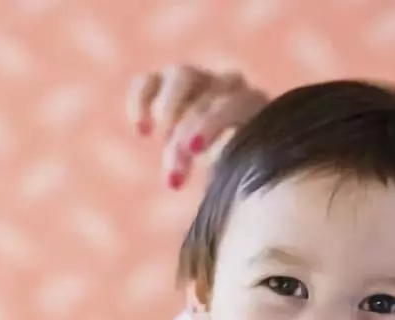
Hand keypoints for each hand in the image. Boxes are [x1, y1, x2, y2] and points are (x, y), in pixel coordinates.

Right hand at [127, 66, 268, 188]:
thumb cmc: (244, 167)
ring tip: (158, 138)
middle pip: (206, 94)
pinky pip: (149, 82)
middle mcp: (228, 85)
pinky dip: (140, 101)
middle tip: (180, 155)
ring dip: (167, 108)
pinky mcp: (166, 84)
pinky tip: (142, 132)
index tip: (193, 148)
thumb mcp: (248, 168)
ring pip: (181, 76)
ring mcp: (198, 80)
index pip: (235, 102)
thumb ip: (243, 162)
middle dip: (188, 128)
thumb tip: (239, 169)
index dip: (212, 122)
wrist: (231, 159)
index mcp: (254, 103)